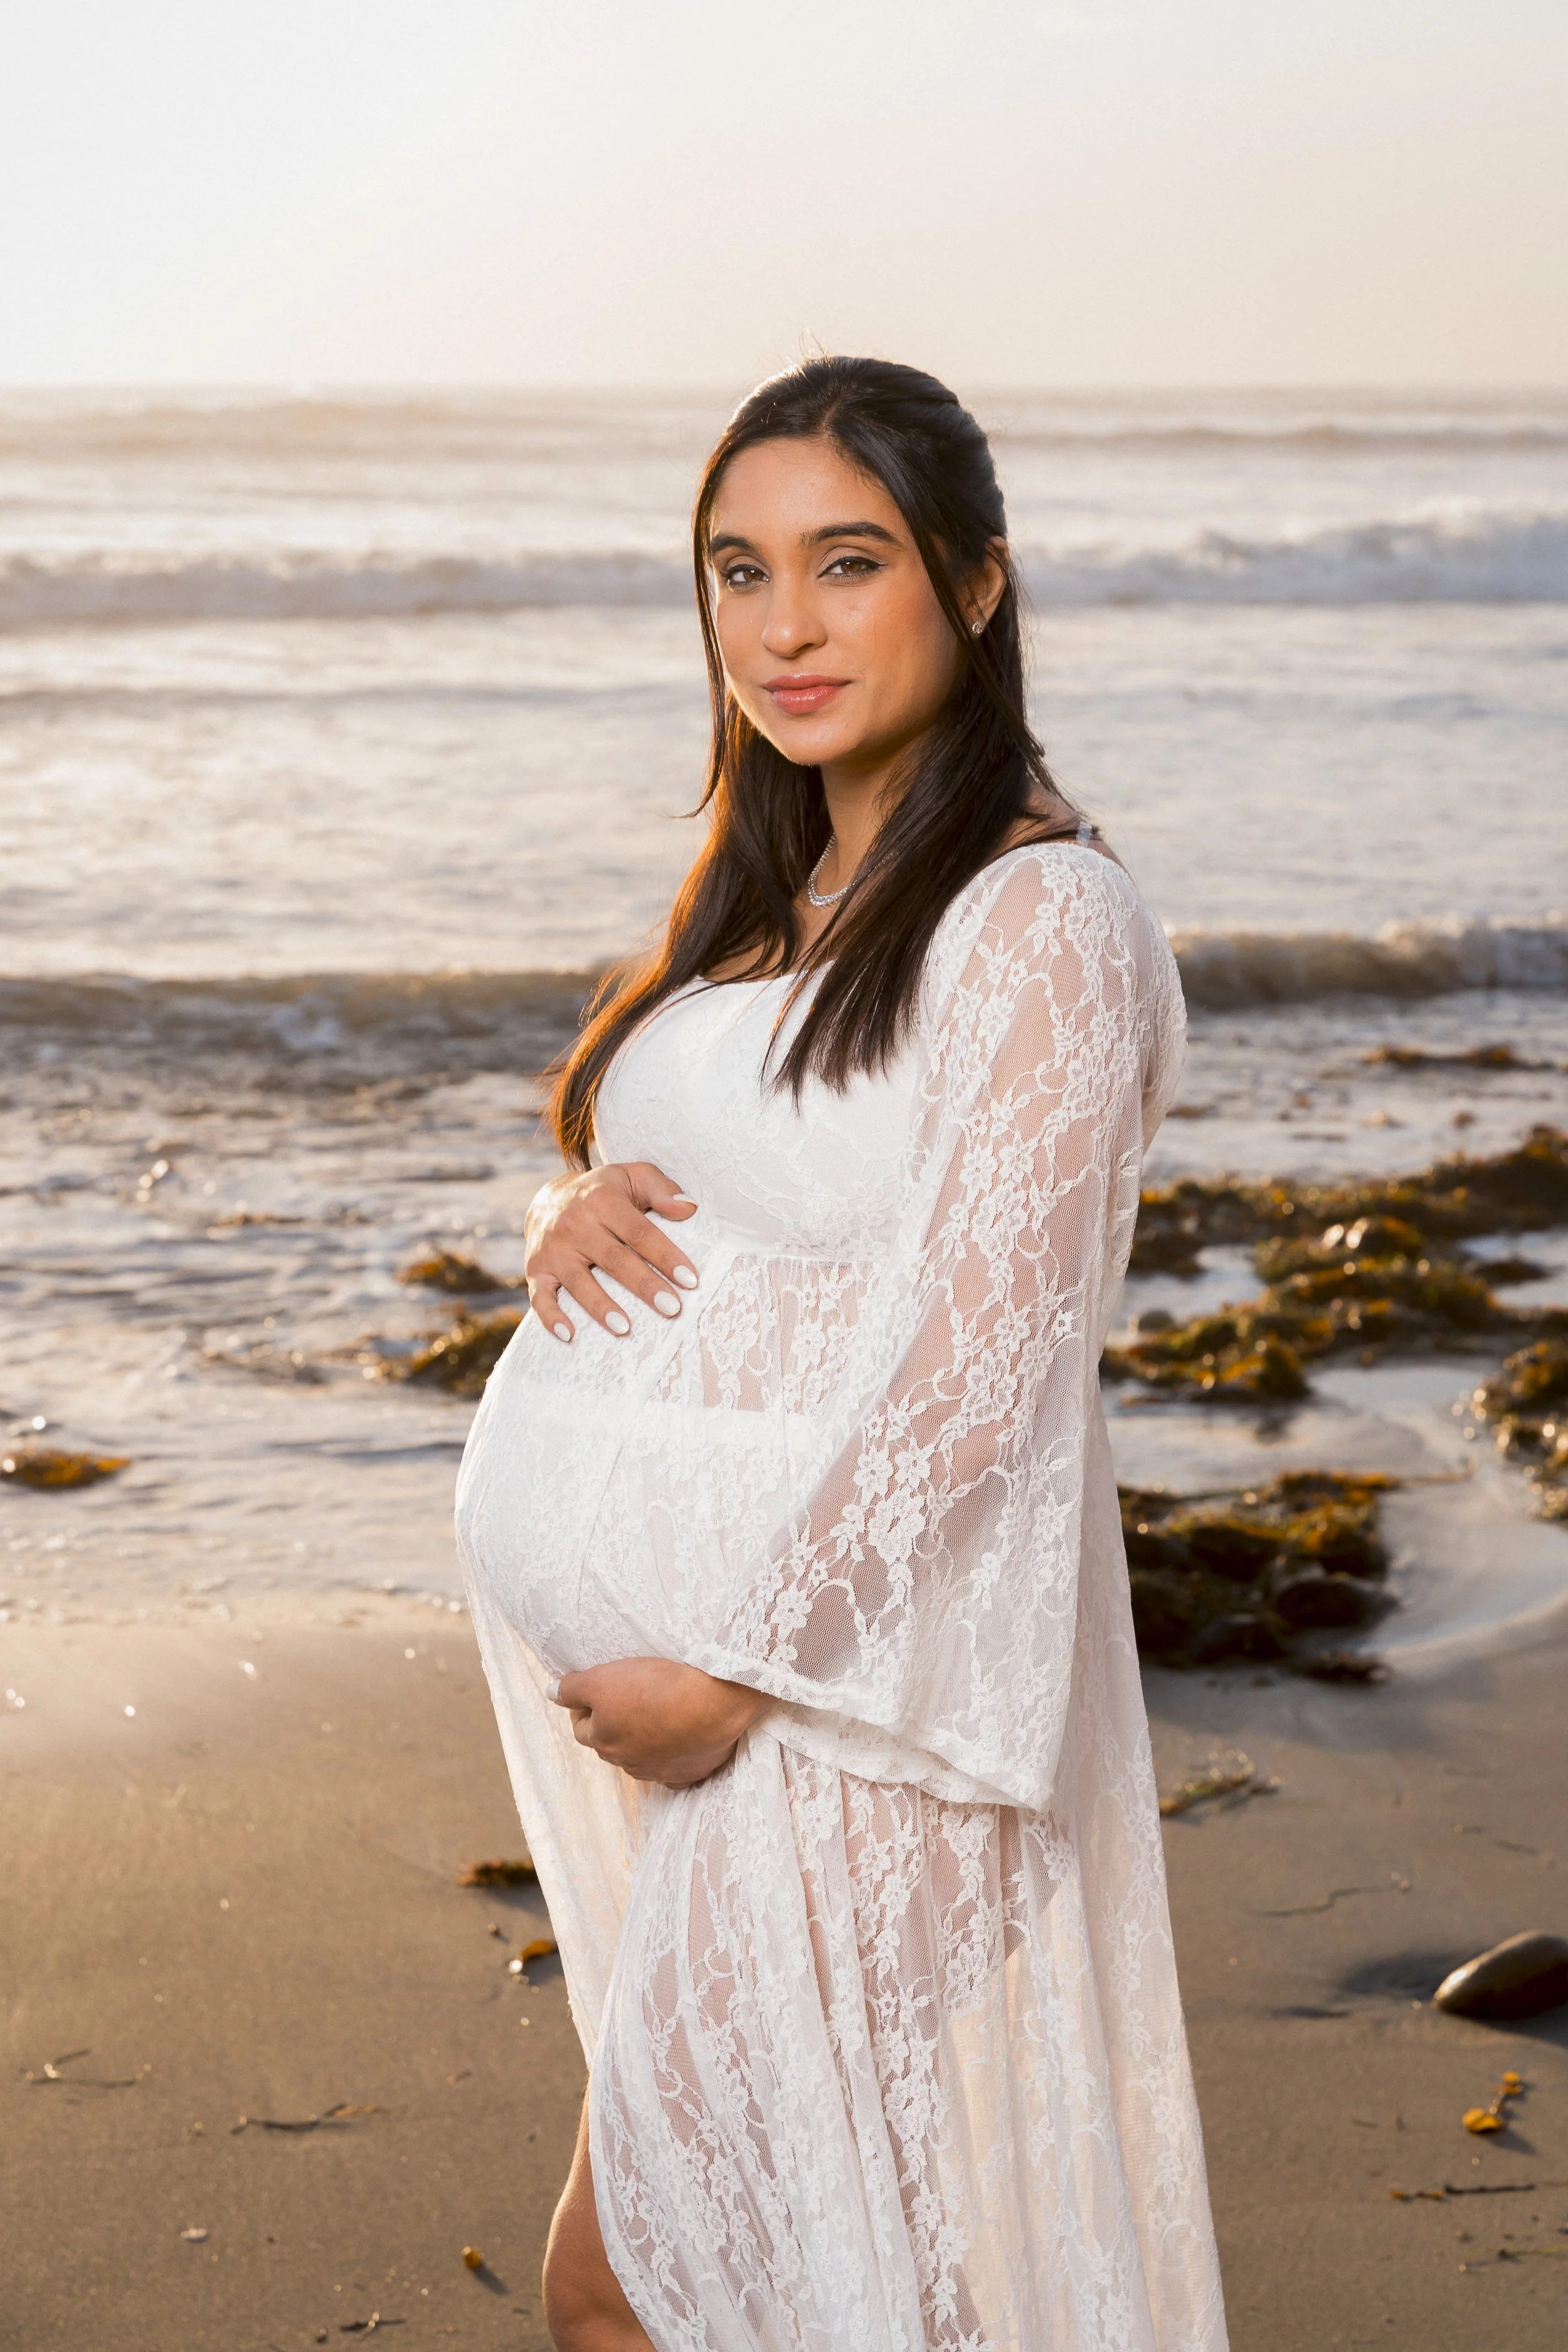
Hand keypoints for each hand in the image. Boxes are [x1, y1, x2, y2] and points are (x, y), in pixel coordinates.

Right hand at [524, 1161, 697, 1341]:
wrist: (549, 1199)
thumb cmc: (604, 1192)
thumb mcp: (632, 1177)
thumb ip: (661, 1189)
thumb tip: (690, 1208)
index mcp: (602, 1200)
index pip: (640, 1232)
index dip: (666, 1256)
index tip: (691, 1280)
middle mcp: (575, 1225)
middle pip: (614, 1260)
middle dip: (644, 1286)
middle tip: (672, 1308)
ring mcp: (553, 1250)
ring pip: (579, 1283)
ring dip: (602, 1308)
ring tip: (626, 1329)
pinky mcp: (536, 1270)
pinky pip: (540, 1297)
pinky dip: (551, 1317)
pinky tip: (569, 1335)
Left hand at [553, 1658, 768, 1787]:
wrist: (711, 1703)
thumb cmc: (654, 1687)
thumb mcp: (602, 1679)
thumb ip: (571, 1688)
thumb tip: (550, 1693)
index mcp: (603, 1740)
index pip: (581, 1727)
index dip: (584, 1706)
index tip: (596, 1689)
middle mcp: (626, 1762)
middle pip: (609, 1744)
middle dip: (610, 1724)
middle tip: (624, 1698)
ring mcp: (659, 1771)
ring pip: (640, 1756)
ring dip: (642, 1738)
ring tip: (655, 1711)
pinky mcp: (689, 1773)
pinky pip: (674, 1769)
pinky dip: (673, 1756)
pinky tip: (680, 1740)